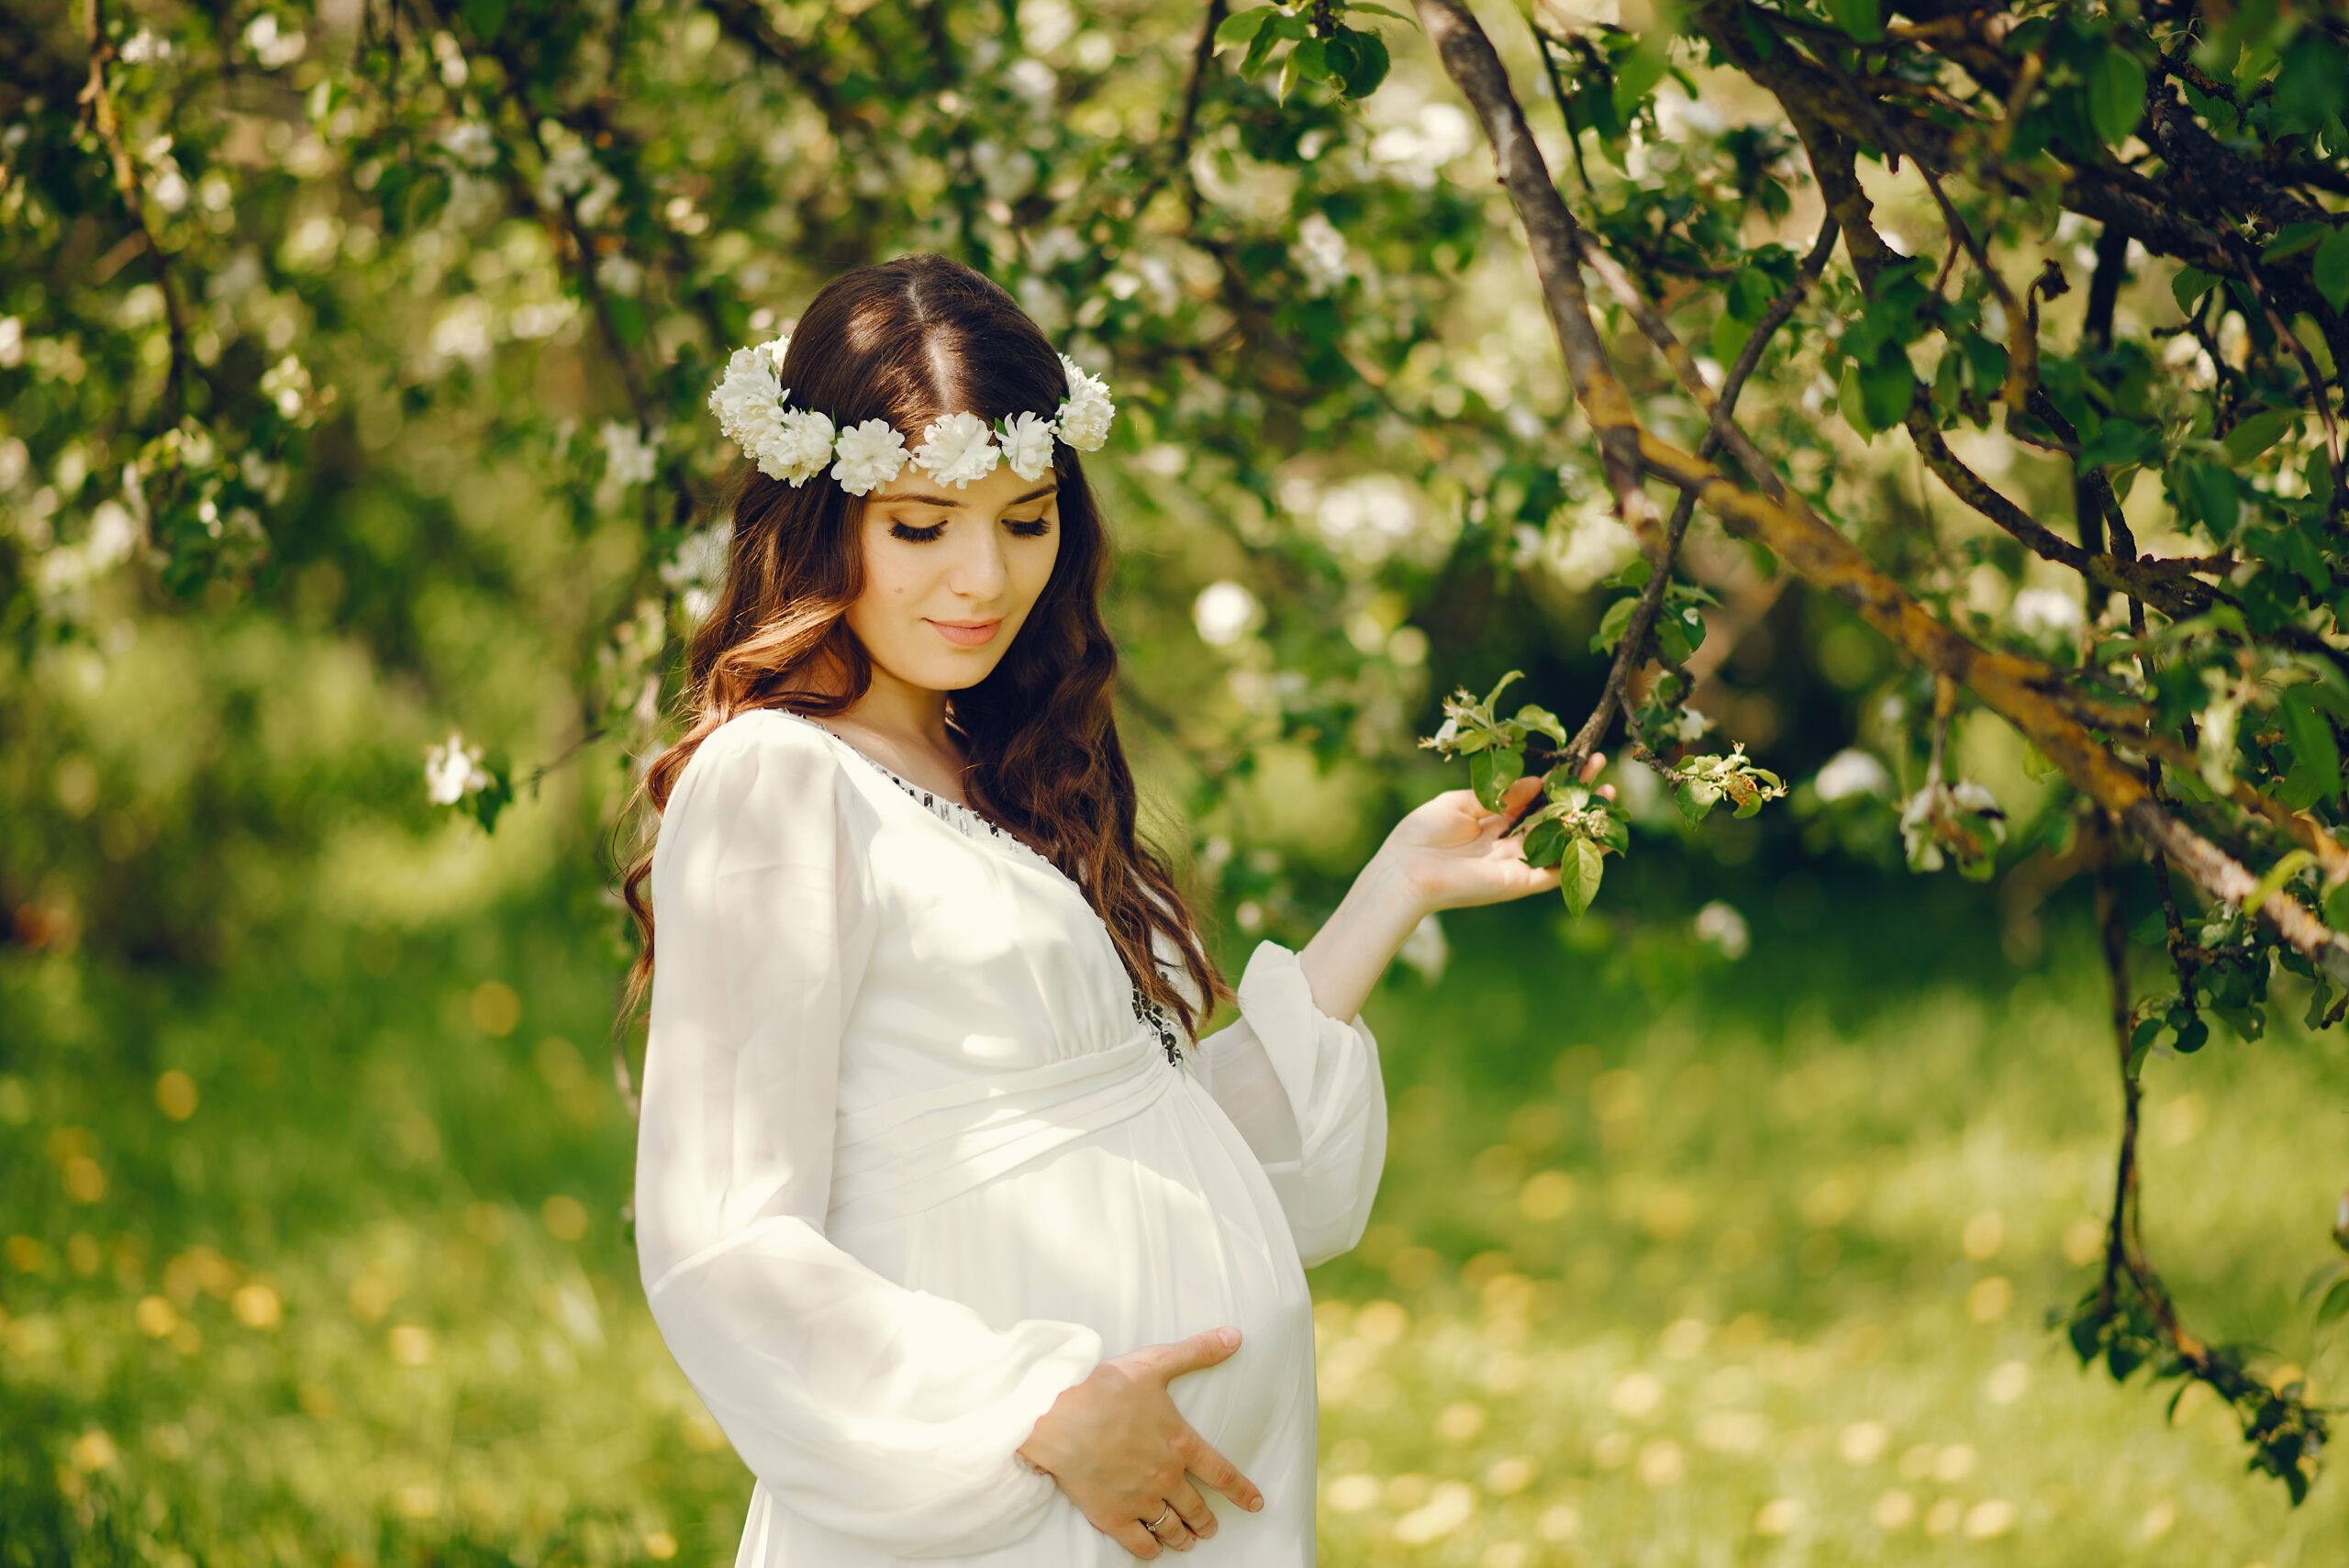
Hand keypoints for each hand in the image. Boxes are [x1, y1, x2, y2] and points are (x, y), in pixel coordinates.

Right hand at [1017, 1327, 1264, 1556]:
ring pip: (1171, 1527)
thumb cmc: (1105, 1387)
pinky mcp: (1112, 1516)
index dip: (1242, 1492)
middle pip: (1196, 1508)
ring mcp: (1140, 1499)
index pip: (1222, 1474)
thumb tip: (1234, 1336)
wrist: (1058, 1415)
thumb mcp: (1155, 1363)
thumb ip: (1197, 1352)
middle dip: (1205, 1521)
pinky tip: (1154, 1549)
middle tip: (1209, 1528)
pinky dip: (1151, 1550)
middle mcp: (1166, 1476)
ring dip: (1182, 1536)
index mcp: (1180, 1444)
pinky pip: (1140, 1544)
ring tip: (1186, 1540)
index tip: (1255, 1504)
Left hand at [1384, 753, 1614, 914]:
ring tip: (1610, 793)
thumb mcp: (1459, 802)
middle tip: (1601, 766)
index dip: (1555, 779)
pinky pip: (1558, 870)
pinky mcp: (1519, 881)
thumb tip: (1536, 781)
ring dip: (1587, 819)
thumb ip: (1499, 793)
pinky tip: (1605, 837)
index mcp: (1490, 824)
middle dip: (1578, 792)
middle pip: (1552, 816)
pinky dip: (1583, 856)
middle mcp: (1507, 844)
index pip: (1532, 799)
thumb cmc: (1421, 835)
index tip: (1576, 759)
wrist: (1404, 871)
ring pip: (1561, 840)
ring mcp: (1516, 863)